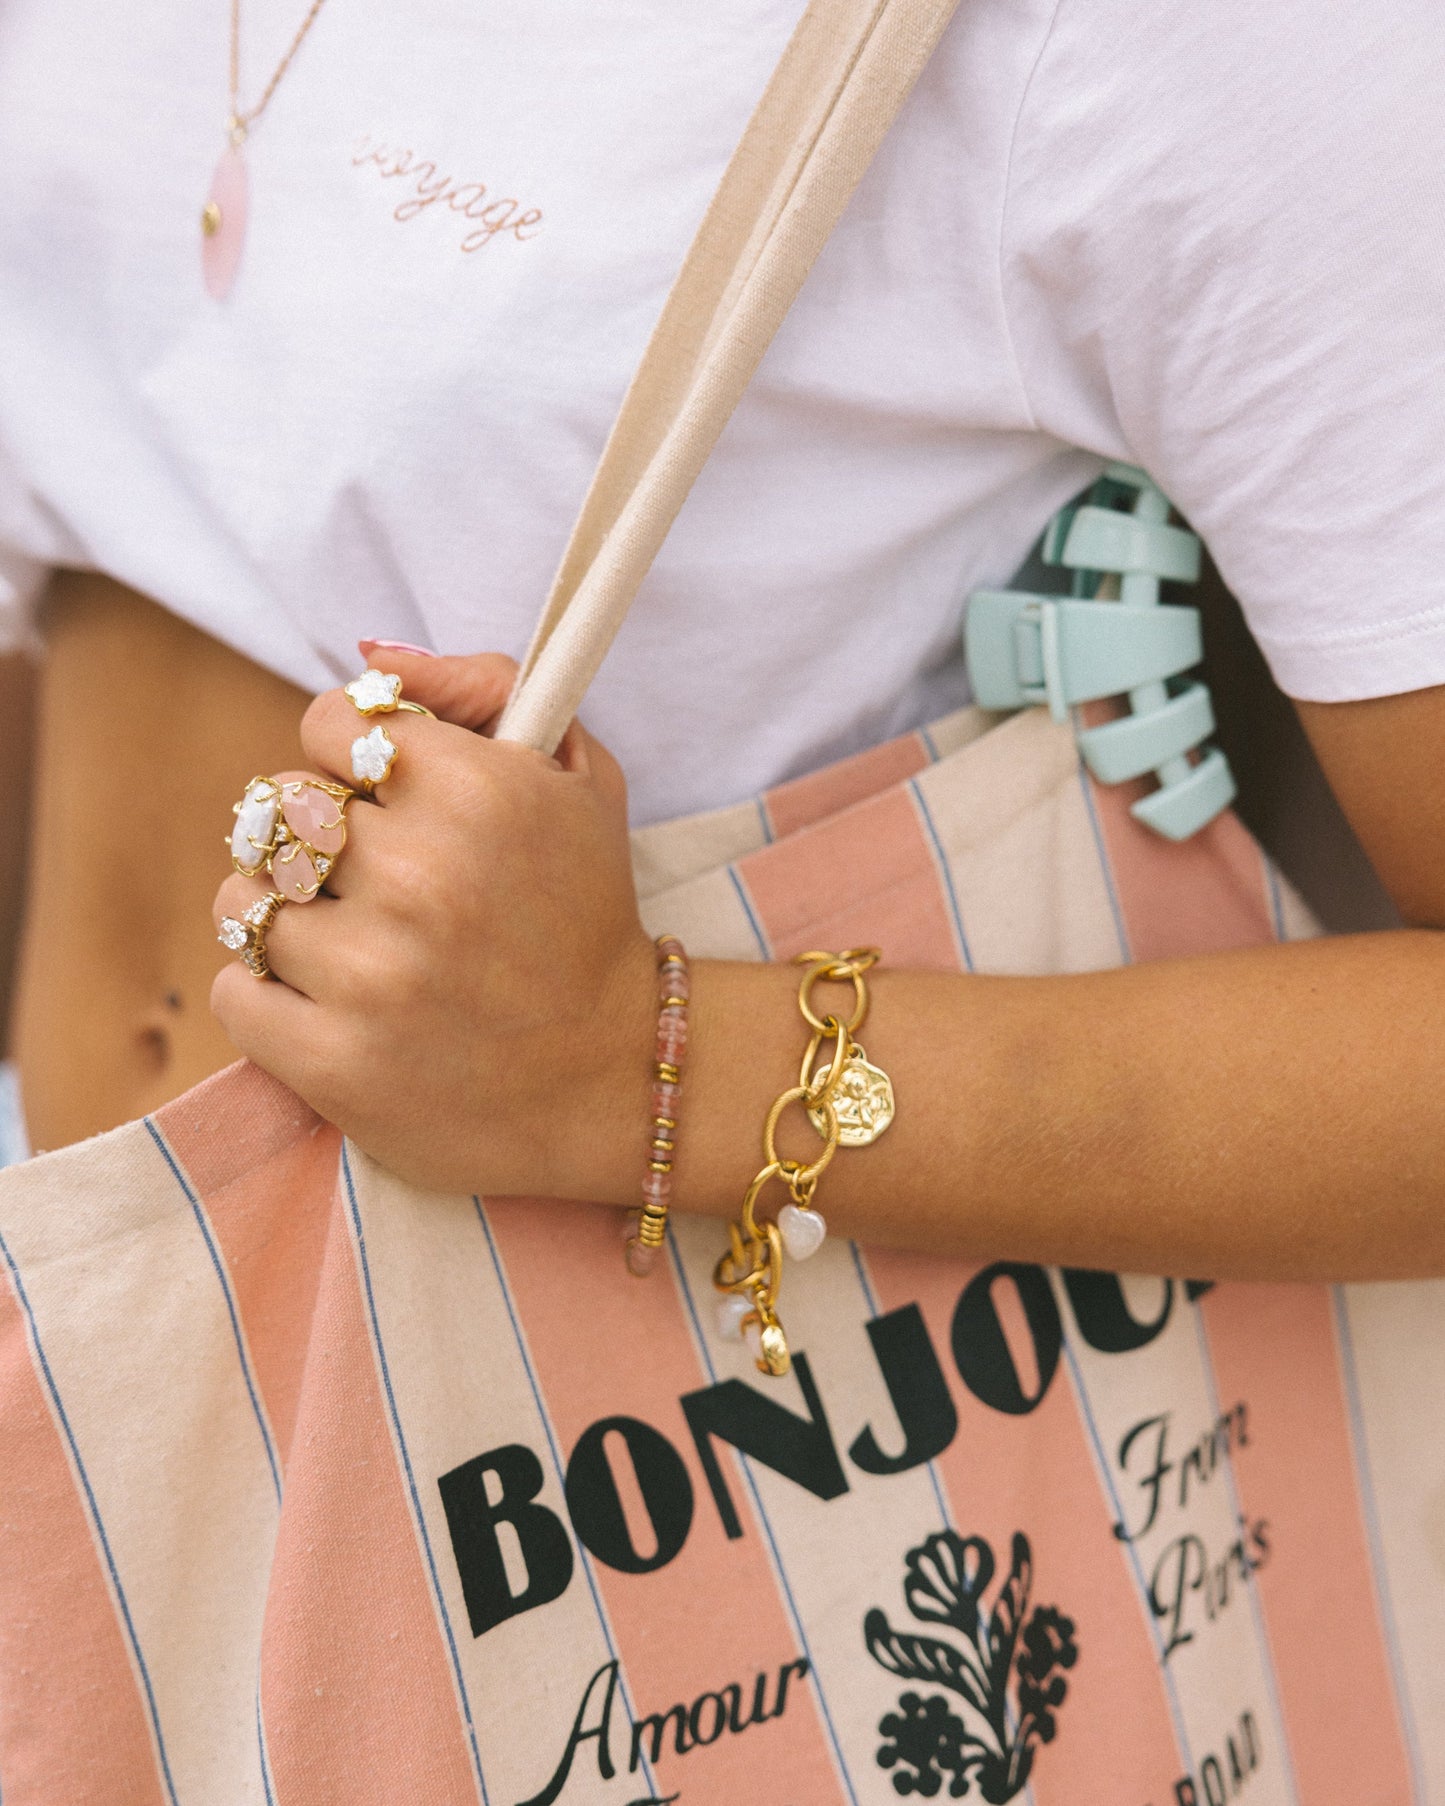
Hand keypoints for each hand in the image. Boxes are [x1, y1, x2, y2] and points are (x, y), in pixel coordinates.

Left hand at [211, 650, 656, 1197]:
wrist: (613, 1077)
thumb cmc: (585, 919)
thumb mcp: (579, 780)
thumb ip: (485, 689)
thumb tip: (373, 658)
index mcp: (477, 792)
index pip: (329, 723)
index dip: (351, 758)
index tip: (384, 800)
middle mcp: (420, 876)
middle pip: (276, 809)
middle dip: (316, 840)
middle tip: (373, 881)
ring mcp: (372, 974)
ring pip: (242, 899)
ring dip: (284, 918)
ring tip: (351, 946)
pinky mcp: (335, 1061)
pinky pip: (235, 991)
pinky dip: (268, 997)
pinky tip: (331, 1003)